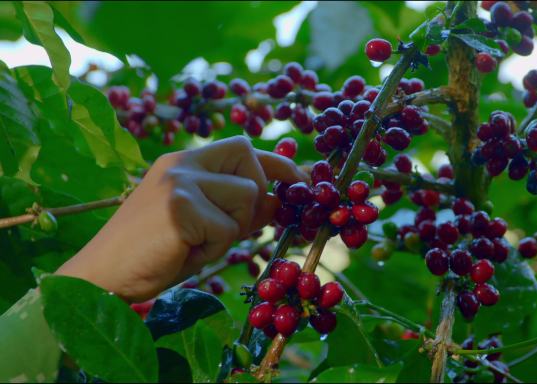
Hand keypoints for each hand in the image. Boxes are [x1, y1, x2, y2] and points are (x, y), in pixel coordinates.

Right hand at [56, 137, 306, 301]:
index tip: (298, 179)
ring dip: (231, 229)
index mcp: (184, 162)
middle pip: (250, 163)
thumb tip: (279, 200)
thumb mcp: (202, 224)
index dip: (276, 163)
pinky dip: (214, 248)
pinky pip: (227, 229)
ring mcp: (180, 184)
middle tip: (227, 227)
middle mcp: (182, 164)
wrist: (103, 275)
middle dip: (254, 197)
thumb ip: (237, 208)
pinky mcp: (179, 209)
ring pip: (246, 198)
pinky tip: (183, 251)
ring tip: (195, 243)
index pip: (243, 147)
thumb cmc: (153, 252)